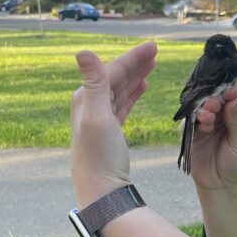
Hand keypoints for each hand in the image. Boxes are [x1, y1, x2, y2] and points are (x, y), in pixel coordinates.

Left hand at [70, 41, 157, 207]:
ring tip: (151, 64)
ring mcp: (99, 118)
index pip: (111, 70)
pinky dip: (132, 93)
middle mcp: (89, 105)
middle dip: (135, 62)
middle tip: (155, 51)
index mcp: (85, 98)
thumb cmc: (100, 155)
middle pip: (115, 77)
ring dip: (135, 75)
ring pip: (120, 89)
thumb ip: (93, 82)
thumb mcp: (97, 116)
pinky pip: (121, 104)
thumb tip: (82, 51)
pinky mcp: (108, 131)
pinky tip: (141, 87)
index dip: (132, 57)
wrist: (102, 190)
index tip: (153, 46)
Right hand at [186, 81, 236, 191]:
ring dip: (204, 107)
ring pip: (202, 105)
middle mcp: (223, 113)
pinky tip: (204, 125)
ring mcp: (207, 121)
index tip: (230, 91)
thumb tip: (232, 100)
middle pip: (217, 95)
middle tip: (215, 103)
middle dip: (215, 96)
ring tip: (209, 115)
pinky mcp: (192, 132)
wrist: (224, 186)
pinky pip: (190, 120)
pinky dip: (196, 119)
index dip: (233, 88)